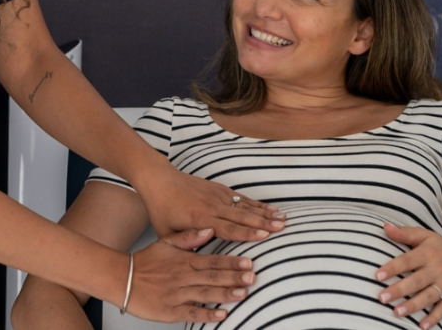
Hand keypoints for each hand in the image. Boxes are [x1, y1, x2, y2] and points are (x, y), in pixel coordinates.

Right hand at [125, 228, 255, 323]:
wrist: (121, 278)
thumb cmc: (145, 261)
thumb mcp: (165, 243)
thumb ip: (188, 237)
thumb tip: (209, 230)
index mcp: (184, 260)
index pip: (212, 261)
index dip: (231, 262)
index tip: (249, 262)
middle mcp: (183, 277)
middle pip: (212, 277)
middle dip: (233, 277)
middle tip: (252, 277)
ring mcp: (177, 294)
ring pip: (205, 294)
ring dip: (225, 294)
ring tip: (243, 293)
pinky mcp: (171, 311)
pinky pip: (192, 313)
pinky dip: (207, 314)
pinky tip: (221, 314)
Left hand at [138, 168, 284, 241]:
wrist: (158, 180)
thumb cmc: (162, 210)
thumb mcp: (167, 233)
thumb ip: (186, 245)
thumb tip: (202, 260)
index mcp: (199, 219)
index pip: (227, 227)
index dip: (246, 232)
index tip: (264, 235)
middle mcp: (212, 206)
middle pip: (242, 216)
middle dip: (263, 222)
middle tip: (282, 228)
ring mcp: (217, 196)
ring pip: (245, 206)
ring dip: (265, 213)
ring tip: (283, 219)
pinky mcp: (219, 189)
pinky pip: (242, 198)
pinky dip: (257, 204)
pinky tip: (270, 209)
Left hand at [376, 222, 441, 329]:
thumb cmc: (441, 248)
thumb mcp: (425, 236)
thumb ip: (405, 233)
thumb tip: (384, 226)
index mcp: (428, 254)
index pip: (407, 261)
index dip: (393, 268)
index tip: (378, 276)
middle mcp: (438, 270)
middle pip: (416, 281)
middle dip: (399, 290)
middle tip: (382, 298)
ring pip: (428, 297)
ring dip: (413, 306)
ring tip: (396, 312)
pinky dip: (434, 318)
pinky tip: (421, 326)